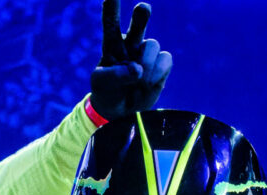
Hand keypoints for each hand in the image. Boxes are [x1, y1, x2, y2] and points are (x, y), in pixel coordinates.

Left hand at [90, 0, 172, 120]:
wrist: (121, 112)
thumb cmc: (107, 93)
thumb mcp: (101, 83)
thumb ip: (115, 75)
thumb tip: (137, 70)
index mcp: (112, 44)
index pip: (112, 21)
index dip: (112, 7)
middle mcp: (131, 44)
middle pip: (139, 22)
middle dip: (142, 15)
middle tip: (142, 8)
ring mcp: (147, 54)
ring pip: (153, 45)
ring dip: (146, 62)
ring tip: (138, 79)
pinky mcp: (161, 65)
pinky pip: (165, 59)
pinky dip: (157, 72)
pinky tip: (148, 83)